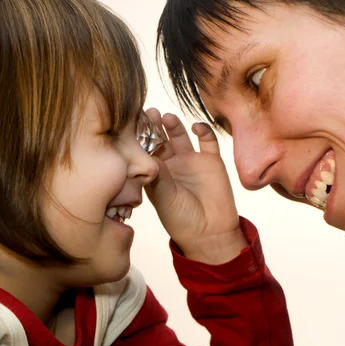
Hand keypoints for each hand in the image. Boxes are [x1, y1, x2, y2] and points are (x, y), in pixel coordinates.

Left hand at [144, 109, 246, 263]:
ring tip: (167, 117)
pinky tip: (197, 127)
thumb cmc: (181, 219)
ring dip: (174, 125)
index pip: (144, 149)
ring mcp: (191, 160)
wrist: (210, 232)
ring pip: (180, 135)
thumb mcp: (165, 197)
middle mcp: (171, 164)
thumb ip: (159, 175)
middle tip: (148, 113)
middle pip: (160, 137)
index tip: (133, 123)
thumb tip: (151, 151)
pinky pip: (207, 140)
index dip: (139, 136)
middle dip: (154, 125)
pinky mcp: (211, 160)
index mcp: (155, 173)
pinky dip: (203, 130)